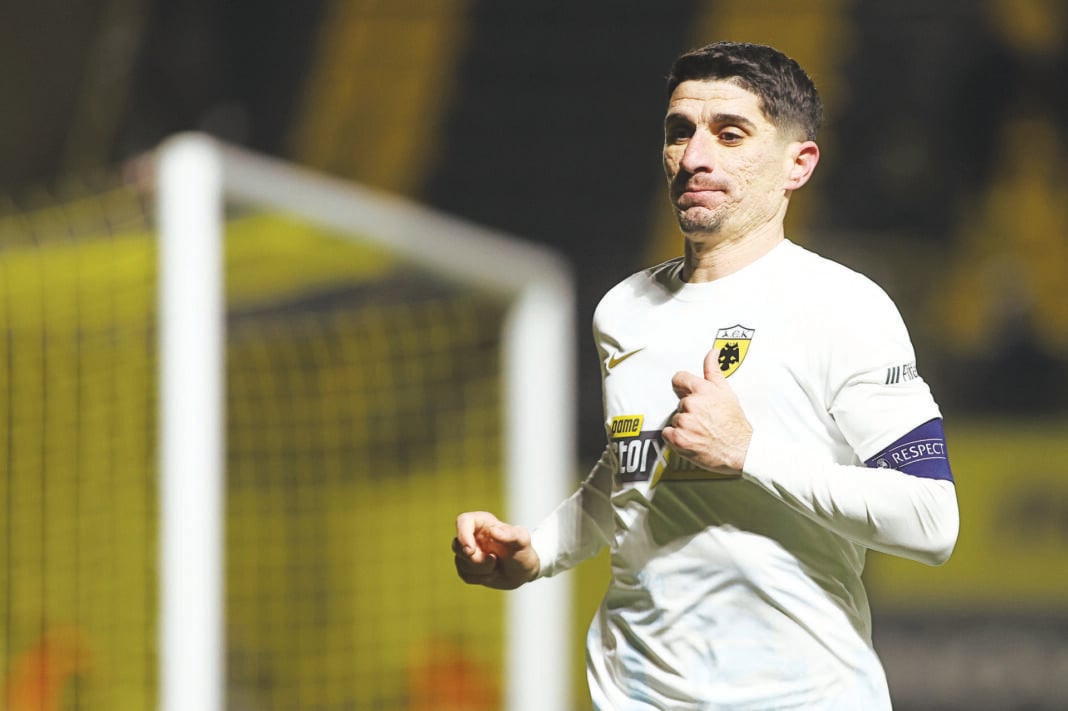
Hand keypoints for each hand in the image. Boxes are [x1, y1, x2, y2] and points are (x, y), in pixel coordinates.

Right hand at [453, 511, 539, 589]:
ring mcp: (469, 551)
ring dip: (481, 570)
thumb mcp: (522, 541)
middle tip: (494, 561)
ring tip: (496, 566)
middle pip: (458, 545)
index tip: (470, 550)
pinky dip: (479, 578)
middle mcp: (472, 534)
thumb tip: (493, 531)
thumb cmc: (523, 551)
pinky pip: (464, 574)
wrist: (523, 571)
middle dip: (475, 559)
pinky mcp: (467, 566)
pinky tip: (491, 574)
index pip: (463, 521)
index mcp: (483, 522)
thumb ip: (510, 534)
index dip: (463, 534)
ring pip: (460, 562)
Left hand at [661, 348, 752, 475]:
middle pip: (679, 403)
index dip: (682, 386)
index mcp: (703, 390)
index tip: (685, 393)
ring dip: (684, 426)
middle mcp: (692, 404)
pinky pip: (667, 434)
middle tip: (704, 420)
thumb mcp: (727, 392)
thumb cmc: (735, 425)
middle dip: (689, 411)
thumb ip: (714, 370)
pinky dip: (676, 438)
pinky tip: (691, 439)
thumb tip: (712, 352)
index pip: (678, 378)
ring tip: (701, 431)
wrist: (740, 450)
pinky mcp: (679, 438)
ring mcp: (684, 422)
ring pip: (675, 419)